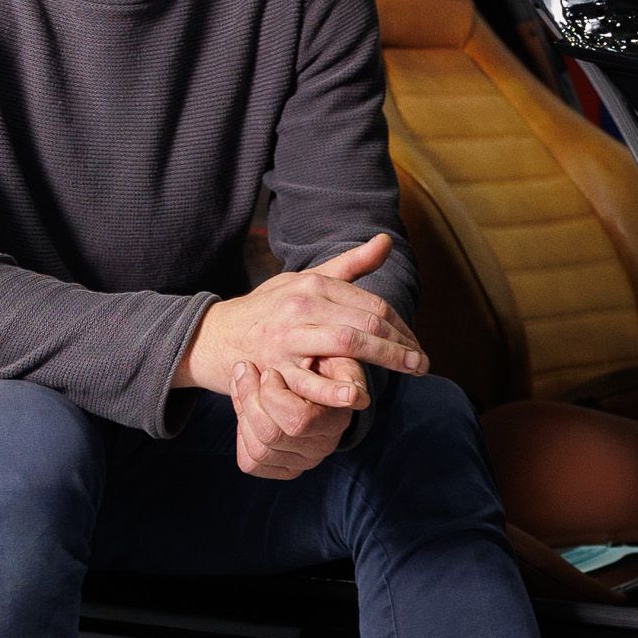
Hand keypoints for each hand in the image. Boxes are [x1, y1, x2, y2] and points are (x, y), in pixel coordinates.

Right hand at [182, 234, 424, 402]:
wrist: (213, 336)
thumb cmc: (266, 310)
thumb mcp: (303, 281)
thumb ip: (349, 266)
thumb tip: (386, 241)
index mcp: (313, 284)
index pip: (371, 304)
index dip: (400, 326)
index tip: (416, 344)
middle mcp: (302, 306)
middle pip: (366, 322)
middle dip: (401, 344)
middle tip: (423, 363)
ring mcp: (287, 337)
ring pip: (347, 342)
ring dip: (385, 358)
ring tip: (411, 371)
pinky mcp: (274, 369)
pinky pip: (310, 381)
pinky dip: (337, 389)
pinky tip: (361, 396)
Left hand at [227, 360, 350, 479]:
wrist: (304, 372)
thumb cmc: (316, 357)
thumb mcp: (330, 350)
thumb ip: (341, 356)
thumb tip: (355, 393)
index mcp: (337, 418)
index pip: (300, 419)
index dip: (275, 395)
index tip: (269, 371)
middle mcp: (324, 446)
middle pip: (272, 435)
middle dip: (250, 398)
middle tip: (245, 369)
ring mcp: (304, 461)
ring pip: (259, 450)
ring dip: (242, 413)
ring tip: (241, 382)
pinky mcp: (284, 469)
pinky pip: (251, 463)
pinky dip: (241, 435)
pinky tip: (246, 410)